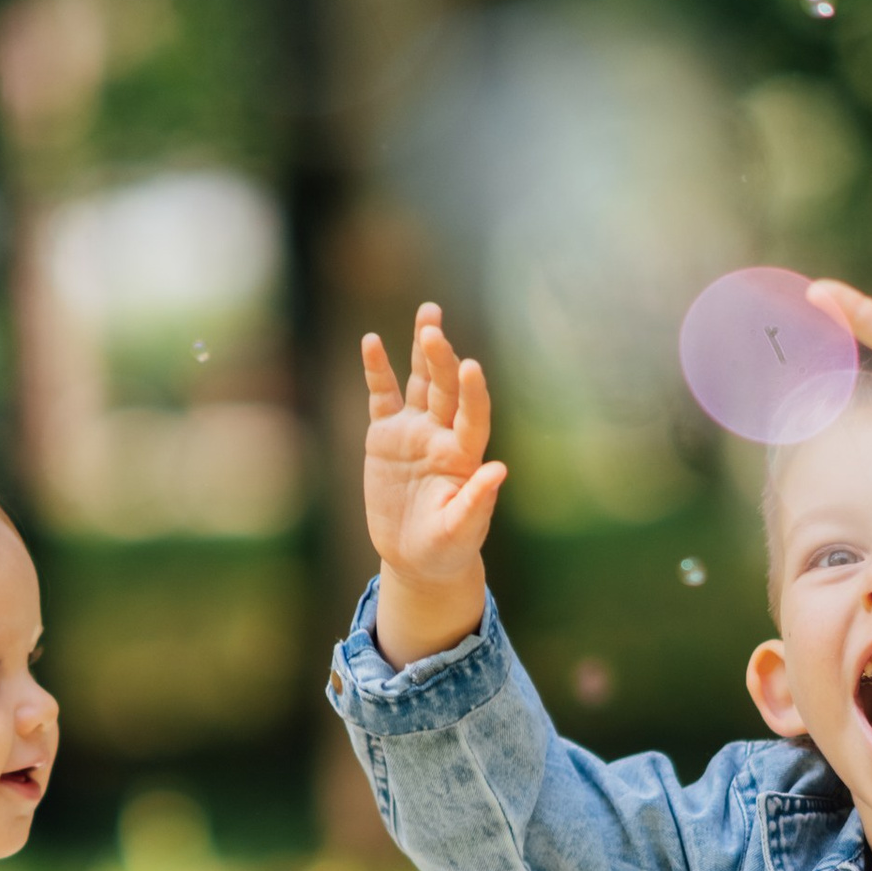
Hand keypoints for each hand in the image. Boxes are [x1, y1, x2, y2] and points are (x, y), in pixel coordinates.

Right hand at [361, 307, 506, 597]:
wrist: (415, 556)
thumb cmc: (446, 548)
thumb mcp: (460, 532)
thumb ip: (477, 502)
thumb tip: (499, 469)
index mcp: (464, 456)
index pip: (473, 415)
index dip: (473, 392)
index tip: (471, 367)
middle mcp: (442, 434)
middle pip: (445, 389)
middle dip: (441, 359)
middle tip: (434, 330)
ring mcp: (414, 431)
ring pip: (421, 382)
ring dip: (423, 349)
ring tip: (428, 314)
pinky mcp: (385, 435)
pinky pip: (382, 396)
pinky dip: (377, 370)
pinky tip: (372, 341)